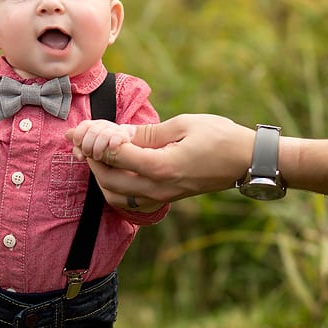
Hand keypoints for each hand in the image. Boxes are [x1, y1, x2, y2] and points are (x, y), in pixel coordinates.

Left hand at [66, 114, 253, 205]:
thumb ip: (146, 133)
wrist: (248, 161)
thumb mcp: (183, 125)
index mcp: (161, 166)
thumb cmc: (220, 137)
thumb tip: (117, 134)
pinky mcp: (167, 198)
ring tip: (94, 156)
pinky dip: (115, 189)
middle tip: (81, 142)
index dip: (93, 141)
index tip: (79, 130)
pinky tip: (113, 172)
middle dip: (90, 160)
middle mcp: (159, 187)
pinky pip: (131, 202)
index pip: (114, 156)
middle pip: (109, 180)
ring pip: (116, 197)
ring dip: (100, 177)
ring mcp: (163, 196)